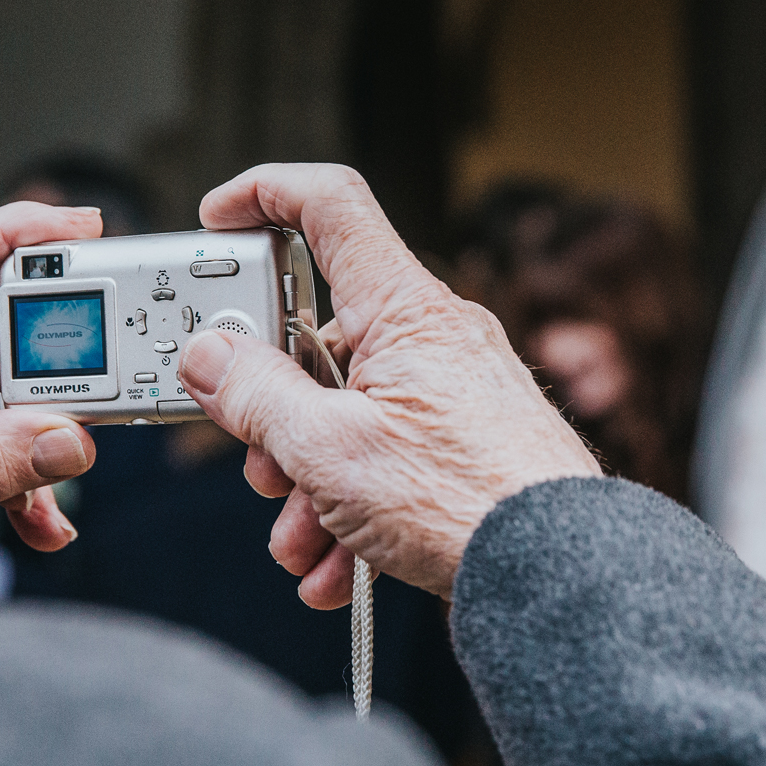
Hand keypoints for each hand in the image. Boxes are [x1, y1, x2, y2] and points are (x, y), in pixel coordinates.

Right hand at [177, 164, 600, 606]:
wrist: (556, 571)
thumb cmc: (463, 500)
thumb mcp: (327, 448)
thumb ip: (255, 395)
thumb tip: (209, 356)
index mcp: (402, 308)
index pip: (331, 206)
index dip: (265, 194)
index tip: (217, 219)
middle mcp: (434, 336)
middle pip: (321, 340)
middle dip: (274, 411)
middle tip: (260, 461)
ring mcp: (454, 391)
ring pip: (349, 414)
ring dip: (308, 482)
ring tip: (302, 538)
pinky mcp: (467, 443)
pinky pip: (388, 458)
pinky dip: (352, 508)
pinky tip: (336, 565)